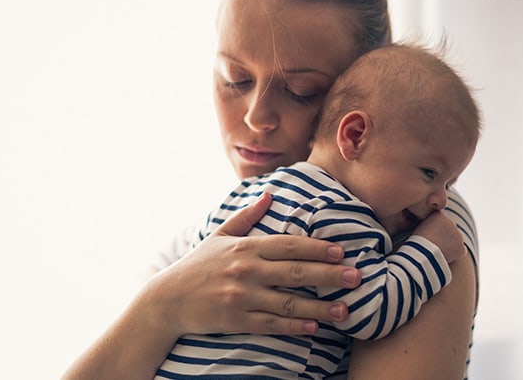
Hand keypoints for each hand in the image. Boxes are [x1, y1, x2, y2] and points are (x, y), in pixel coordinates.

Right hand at [142, 192, 361, 336]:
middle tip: (356, 277)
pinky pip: (272, 324)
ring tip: (345, 310)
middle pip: (295, 272)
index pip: (288, 245)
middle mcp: (247, 271)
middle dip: (329, 275)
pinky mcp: (237, 321)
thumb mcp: (219, 236)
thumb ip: (247, 217)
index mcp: (246, 248)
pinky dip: (294, 327)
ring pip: (289, 303)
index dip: (317, 248)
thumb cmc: (196, 266)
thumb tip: (269, 195)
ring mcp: (242, 298)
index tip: (341, 250)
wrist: (167, 300)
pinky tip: (315, 327)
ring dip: (320, 307)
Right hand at [412, 210, 465, 263]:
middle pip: (449, 228)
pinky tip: (445, 256)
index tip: (429, 233)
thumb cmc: (415, 242)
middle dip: (444, 234)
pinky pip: (461, 250)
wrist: (422, 255)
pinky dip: (455, 253)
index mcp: (439, 215)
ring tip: (438, 251)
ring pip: (456, 239)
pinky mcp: (461, 248)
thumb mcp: (416, 228)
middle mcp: (451, 222)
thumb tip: (428, 227)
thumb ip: (426, 223)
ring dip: (450, 243)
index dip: (434, 227)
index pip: (440, 219)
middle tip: (433, 243)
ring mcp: (458, 235)